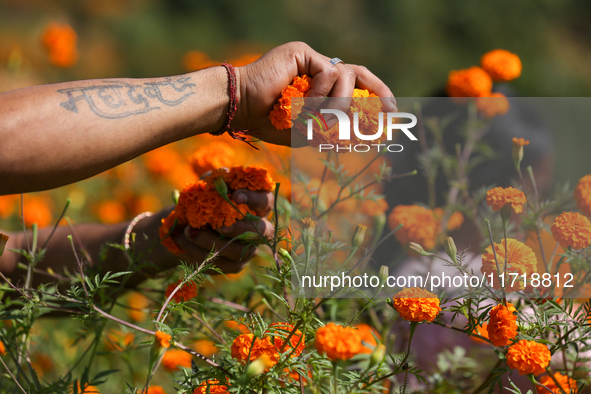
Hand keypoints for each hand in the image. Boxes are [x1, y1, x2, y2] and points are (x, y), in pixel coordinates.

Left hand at [161, 189, 274, 273]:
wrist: (184, 223)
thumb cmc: (202, 199)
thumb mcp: (206, 186)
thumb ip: (216, 180)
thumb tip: (225, 176)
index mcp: (256, 206)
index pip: (266, 201)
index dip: (255, 199)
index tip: (236, 196)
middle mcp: (258, 229)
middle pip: (263, 232)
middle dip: (239, 228)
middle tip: (219, 226)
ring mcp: (248, 249)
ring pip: (239, 251)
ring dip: (211, 241)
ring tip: (188, 231)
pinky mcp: (233, 265)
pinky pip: (220, 263)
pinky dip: (197, 251)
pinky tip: (182, 240)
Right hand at [234, 41, 396, 146]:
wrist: (240, 109)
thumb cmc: (266, 122)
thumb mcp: (304, 133)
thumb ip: (328, 135)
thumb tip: (357, 142)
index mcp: (320, 87)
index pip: (355, 87)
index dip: (374, 99)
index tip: (389, 115)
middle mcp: (317, 70)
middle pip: (359, 73)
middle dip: (378, 91)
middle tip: (389, 110)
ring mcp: (310, 59)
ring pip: (346, 76)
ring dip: (342, 104)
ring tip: (326, 120)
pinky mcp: (302, 53)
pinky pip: (328, 73)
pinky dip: (322, 94)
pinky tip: (305, 106)